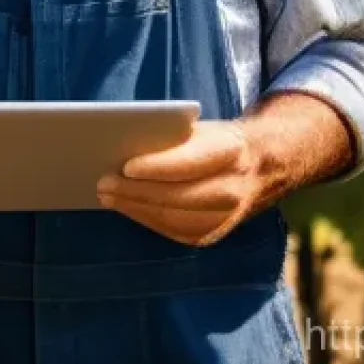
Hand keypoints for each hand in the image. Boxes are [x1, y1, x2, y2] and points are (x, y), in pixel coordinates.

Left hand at [96, 120, 264, 246]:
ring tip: (107, 196)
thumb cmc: (214, 140)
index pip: (189, 163)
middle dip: (137, 192)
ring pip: (175, 218)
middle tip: (103, 183)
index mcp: (229, 150)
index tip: (126, 166)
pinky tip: (128, 208)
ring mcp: (227, 216)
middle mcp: (233, 187)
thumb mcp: (198, 128)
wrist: (261, 165)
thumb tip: (123, 144)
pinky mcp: (215, 234)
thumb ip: (170, 137)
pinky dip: (149, 220)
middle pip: (178, 195)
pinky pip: (177, 231)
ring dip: (137, 209)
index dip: (157, 167)